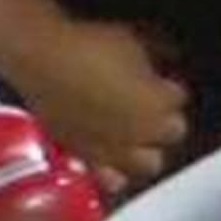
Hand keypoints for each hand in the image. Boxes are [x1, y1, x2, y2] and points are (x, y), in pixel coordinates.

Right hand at [3, 18, 189, 182]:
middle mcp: (142, 134)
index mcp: (158, 104)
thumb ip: (154, 59)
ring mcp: (115, 151)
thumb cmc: (88, 47)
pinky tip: (111, 156)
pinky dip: (115, 170)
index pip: (179, 98)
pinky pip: (110, 178)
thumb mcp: (131, 42)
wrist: (41, 62)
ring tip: (138, 135)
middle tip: (154, 106)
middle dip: (167, 120)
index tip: (163, 80)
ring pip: (148, 164)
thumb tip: (161, 64)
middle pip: (173, 133)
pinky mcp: (86, 158)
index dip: (170, 88)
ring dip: (148, 149)